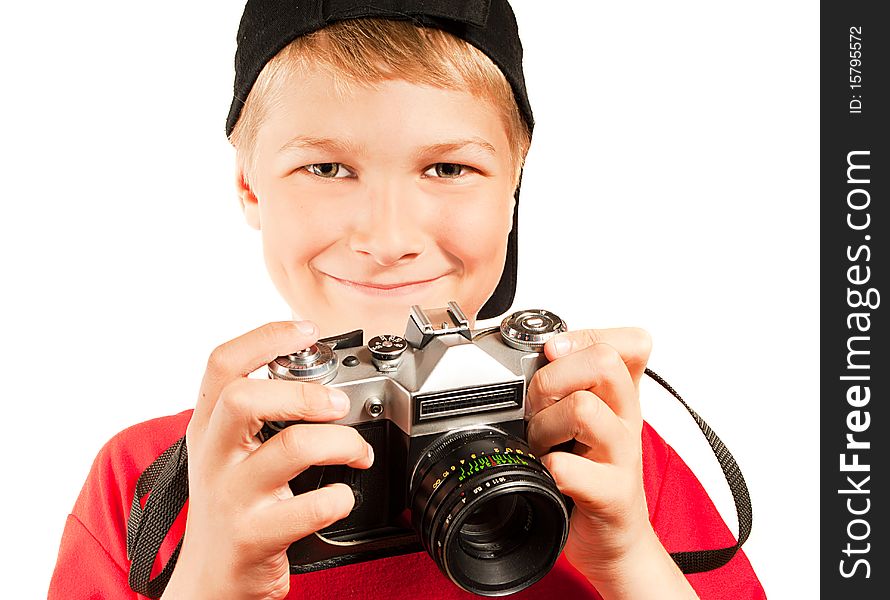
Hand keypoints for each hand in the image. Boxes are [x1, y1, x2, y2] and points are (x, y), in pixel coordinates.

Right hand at [161, 321, 373, 599]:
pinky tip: (343, 496)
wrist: (210, 582)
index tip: (305, 331)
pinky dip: (340, 497)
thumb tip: (315, 373)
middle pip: (245, 397)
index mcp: (207, 427)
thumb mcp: (228, 453)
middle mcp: (213, 457)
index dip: (265, 337)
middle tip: (338, 404)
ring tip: (357, 451)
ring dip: (340, 442)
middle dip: (303, 393)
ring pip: (290, 448)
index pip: (222, 364)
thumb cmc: (231, 508)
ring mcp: (232, 497)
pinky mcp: (253, 536)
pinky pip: (310, 507)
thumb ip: (257, 414)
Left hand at [526, 328, 696, 598]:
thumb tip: (531, 350)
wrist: (613, 540)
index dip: (585, 337)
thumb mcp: (585, 419)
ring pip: (584, 408)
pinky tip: (549, 473)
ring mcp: (622, 456)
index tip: (553, 352)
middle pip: (603, 363)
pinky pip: (571, 468)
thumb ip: (567, 382)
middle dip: (553, 378)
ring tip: (541, 445)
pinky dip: (550, 467)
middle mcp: (628, 419)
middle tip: (538, 406)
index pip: (629, 342)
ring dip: (546, 425)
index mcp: (621, 396)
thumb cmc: (591, 474)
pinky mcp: (612, 494)